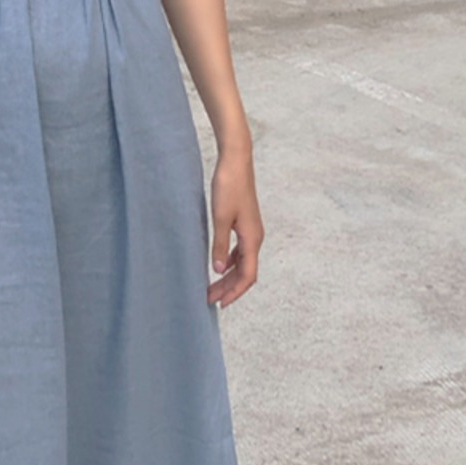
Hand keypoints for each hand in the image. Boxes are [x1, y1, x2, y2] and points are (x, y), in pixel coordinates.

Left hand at [207, 149, 263, 309]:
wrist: (236, 161)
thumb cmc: (229, 186)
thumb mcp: (220, 218)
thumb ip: (219, 245)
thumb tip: (217, 270)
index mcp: (252, 239)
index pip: (247, 275)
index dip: (234, 292)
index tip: (220, 304)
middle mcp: (255, 237)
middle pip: (245, 272)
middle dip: (229, 288)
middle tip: (210, 299)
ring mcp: (251, 230)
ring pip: (242, 262)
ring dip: (228, 276)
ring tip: (211, 286)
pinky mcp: (245, 223)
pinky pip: (239, 250)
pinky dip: (228, 261)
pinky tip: (217, 264)